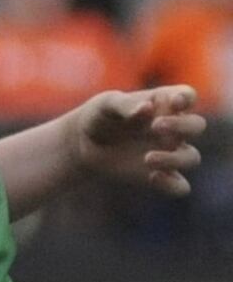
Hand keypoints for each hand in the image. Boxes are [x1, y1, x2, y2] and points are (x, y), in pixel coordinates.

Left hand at [70, 85, 203, 196]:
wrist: (83, 144)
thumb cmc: (99, 115)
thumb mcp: (106, 104)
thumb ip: (125, 104)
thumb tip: (147, 107)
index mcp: (163, 103)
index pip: (186, 95)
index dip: (186, 97)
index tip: (174, 101)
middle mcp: (172, 128)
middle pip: (196, 125)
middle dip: (183, 125)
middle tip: (155, 126)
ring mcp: (169, 152)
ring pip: (191, 157)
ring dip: (175, 158)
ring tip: (147, 158)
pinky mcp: (160, 175)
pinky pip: (179, 186)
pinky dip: (173, 185)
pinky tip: (152, 176)